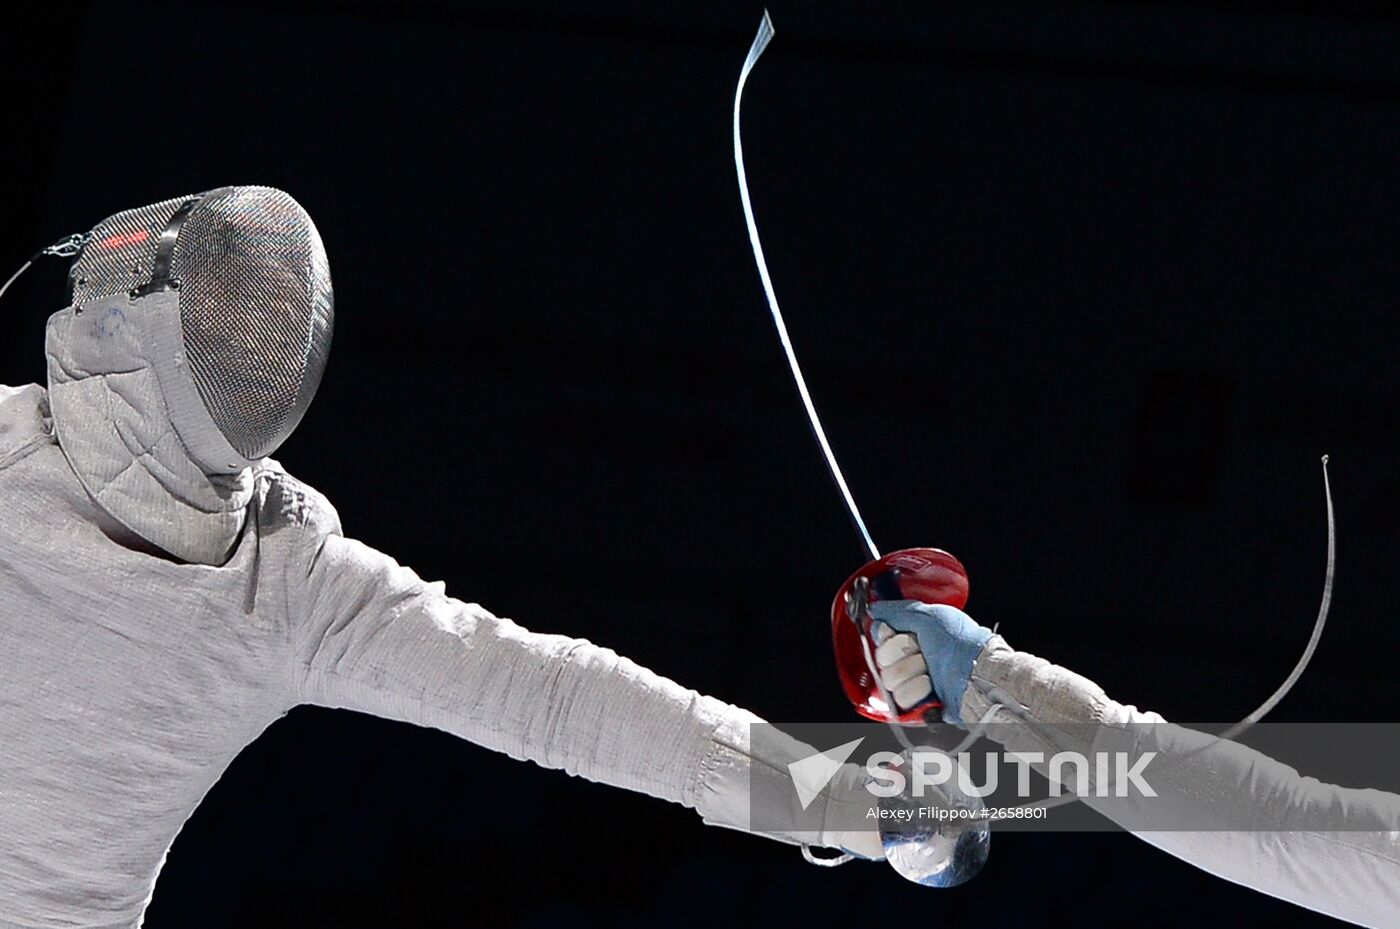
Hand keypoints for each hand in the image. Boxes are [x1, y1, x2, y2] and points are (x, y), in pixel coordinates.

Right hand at [867, 601, 992, 725]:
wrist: (977, 674)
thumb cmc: (961, 643)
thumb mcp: (929, 616)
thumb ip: (897, 611)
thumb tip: (874, 609)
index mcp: (913, 638)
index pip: (881, 638)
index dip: (888, 637)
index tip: (895, 633)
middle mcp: (910, 660)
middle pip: (881, 659)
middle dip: (901, 653)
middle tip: (922, 651)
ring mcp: (912, 683)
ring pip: (889, 679)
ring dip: (911, 672)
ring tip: (931, 670)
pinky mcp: (916, 704)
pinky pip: (899, 699)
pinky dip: (917, 691)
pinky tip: (931, 688)